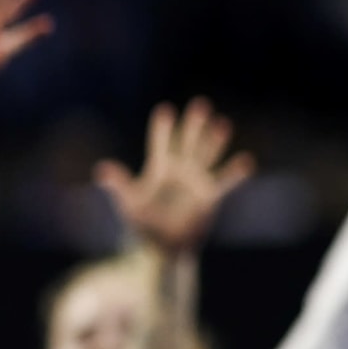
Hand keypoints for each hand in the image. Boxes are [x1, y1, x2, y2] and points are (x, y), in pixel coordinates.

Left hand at [93, 100, 255, 255]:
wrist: (161, 245)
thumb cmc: (142, 222)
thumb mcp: (128, 201)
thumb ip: (118, 184)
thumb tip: (101, 171)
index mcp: (159, 168)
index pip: (161, 144)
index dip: (162, 129)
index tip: (164, 110)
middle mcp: (179, 170)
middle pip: (187, 143)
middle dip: (193, 125)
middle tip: (201, 103)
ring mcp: (196, 181)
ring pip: (207, 156)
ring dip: (214, 141)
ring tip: (222, 123)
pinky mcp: (209, 196)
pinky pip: (224, 182)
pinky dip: (234, 173)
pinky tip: (247, 160)